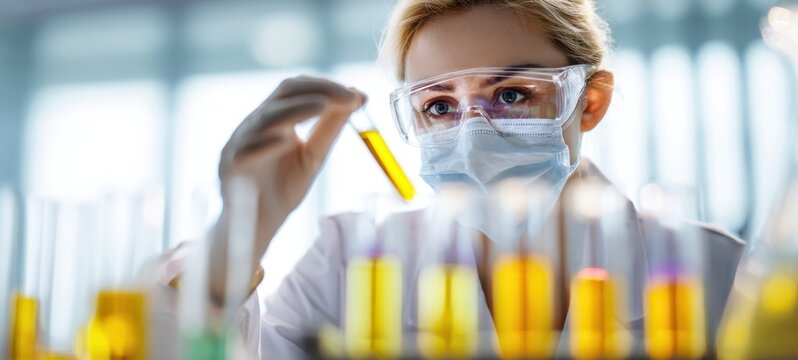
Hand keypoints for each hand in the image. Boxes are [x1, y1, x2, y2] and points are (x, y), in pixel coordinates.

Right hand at [211, 75, 365, 301]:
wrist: (260, 224)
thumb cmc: (284, 187)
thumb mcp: (314, 154)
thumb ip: (330, 128)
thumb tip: (357, 96)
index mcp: (276, 117)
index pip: (298, 88)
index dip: (328, 86)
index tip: (359, 95)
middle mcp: (256, 122)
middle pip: (283, 92)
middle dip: (318, 90)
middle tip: (349, 97)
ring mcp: (240, 142)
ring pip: (265, 117)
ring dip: (296, 109)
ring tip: (323, 106)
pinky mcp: (229, 166)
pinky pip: (245, 151)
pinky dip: (266, 144)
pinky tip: (285, 141)